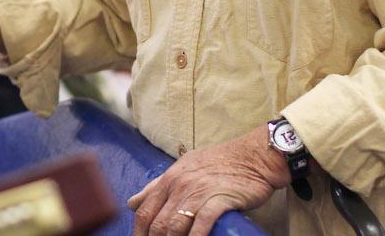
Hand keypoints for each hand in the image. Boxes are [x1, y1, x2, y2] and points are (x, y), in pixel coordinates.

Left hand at [128, 126, 289, 235]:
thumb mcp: (182, 168)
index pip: (144, 212)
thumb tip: (132, 203)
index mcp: (169, 179)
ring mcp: (198, 192)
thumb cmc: (218, 163)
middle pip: (158, 223)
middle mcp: (179, 186)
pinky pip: (201, 224)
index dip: (140, 233)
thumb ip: (157, 186)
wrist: (251, 157)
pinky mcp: (218, 199)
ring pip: (175, 226)